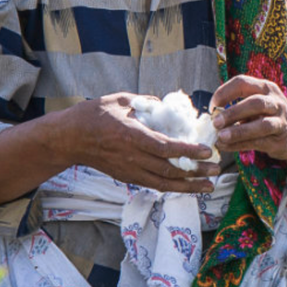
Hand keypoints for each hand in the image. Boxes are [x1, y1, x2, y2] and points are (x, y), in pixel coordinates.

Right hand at [64, 93, 219, 192]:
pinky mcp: (126, 177)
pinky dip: (172, 187)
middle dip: (195, 172)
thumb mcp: (121, 100)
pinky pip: (153, 184)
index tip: (207, 152)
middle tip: (216, 171)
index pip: (166, 148)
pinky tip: (187, 187)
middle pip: (169, 170)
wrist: (69, 138)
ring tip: (208, 186)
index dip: (188, 152)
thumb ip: (147, 102)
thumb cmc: (94, 115)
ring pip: (163, 183)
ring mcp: (129, 170)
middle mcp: (132, 157)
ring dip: (188, 187)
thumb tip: (167, 105)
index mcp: (132, 136)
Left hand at [209, 76, 286, 158]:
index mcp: (266, 88)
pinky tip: (226, 147)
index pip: (243, 82)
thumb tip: (211, 116)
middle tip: (215, 122)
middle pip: (255, 103)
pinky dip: (241, 145)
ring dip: (239, 131)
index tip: (212, 105)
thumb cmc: (269, 114)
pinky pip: (260, 143)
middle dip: (233, 112)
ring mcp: (281, 122)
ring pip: (261, 125)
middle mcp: (276, 103)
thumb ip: (238, 106)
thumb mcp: (258, 103)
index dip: (225, 92)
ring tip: (221, 137)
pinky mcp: (282, 141)